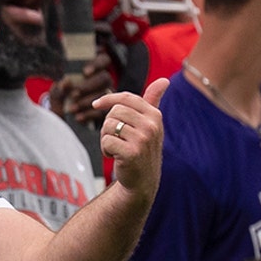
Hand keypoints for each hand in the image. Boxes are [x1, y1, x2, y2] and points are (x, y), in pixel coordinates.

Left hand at [51, 47, 114, 123]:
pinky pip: (103, 111)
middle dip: (88, 86)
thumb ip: (59, 88)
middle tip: (74, 94)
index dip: (96, 64)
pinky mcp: (106, 111)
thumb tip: (65, 83)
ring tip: (72, 109)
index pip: (102, 60)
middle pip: (104, 77)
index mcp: (92, 70)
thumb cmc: (61, 101)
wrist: (63, 121)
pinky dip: (89, 114)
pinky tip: (78, 117)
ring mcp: (107, 96)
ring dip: (87, 101)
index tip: (85, 72)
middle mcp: (103, 81)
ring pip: (104, 94)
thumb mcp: (57, 94)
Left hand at [94, 77, 167, 195]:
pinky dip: (105, 150)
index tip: (96, 104)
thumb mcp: (150, 124)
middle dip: (108, 125)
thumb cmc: (142, 148)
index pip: (126, 98)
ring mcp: (143, 139)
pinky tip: (115, 157)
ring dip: (106, 138)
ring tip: (117, 147)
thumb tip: (164, 80)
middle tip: (116, 138)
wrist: (142, 180)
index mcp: (155, 115)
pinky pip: (106, 141)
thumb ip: (153, 101)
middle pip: (114, 112)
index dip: (108, 99)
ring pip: (108, 126)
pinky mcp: (132, 153)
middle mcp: (152, 126)